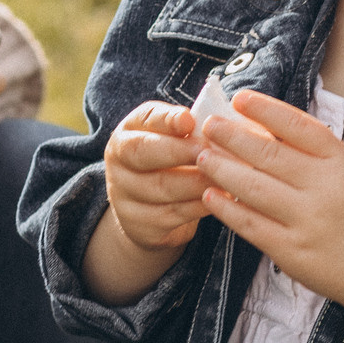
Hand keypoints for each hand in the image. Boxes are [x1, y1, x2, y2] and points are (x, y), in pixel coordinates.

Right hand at [77, 100, 206, 303]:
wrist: (149, 211)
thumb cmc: (172, 164)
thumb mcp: (175, 141)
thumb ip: (192, 130)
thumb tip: (223, 124)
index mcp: (129, 131)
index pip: (145, 119)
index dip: (167, 119)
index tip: (189, 120)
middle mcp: (118, 160)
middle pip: (142, 151)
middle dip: (179, 151)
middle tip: (208, 152)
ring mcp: (123, 194)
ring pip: (160, 187)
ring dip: (196, 182)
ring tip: (225, 178)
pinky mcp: (138, 223)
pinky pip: (172, 214)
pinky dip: (199, 206)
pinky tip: (219, 200)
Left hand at [195, 91, 343, 342]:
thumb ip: (310, 151)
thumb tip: (257, 126)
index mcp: (341, 162)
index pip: (299, 127)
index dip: (266, 110)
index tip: (239, 98)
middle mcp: (325, 189)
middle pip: (269, 156)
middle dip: (231, 137)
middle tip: (208, 126)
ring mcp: (307, 221)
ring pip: (253, 188)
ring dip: (221, 169)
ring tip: (202, 156)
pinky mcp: (291, 250)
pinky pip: (250, 224)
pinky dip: (226, 208)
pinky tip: (210, 195)